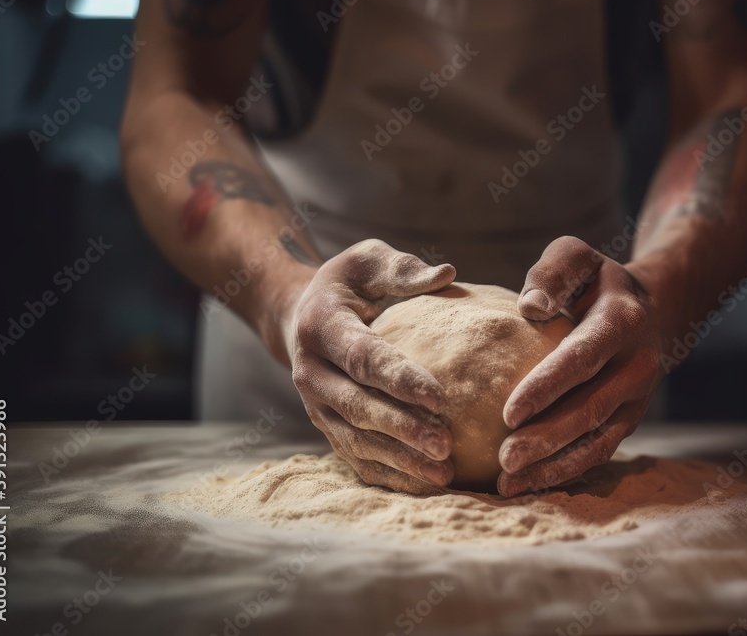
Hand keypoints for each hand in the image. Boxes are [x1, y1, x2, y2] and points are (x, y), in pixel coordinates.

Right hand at [286, 239, 456, 493]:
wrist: (300, 316)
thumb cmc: (349, 285)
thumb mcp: (367, 261)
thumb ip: (403, 269)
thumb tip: (447, 273)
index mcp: (321, 327)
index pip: (363, 358)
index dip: (400, 379)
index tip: (440, 396)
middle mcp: (310, 372)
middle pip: (358, 407)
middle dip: (402, 428)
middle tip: (446, 444)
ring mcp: (314, 405)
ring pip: (356, 440)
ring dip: (399, 459)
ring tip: (442, 471)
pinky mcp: (325, 427)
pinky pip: (355, 458)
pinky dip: (388, 475)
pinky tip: (424, 484)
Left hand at [497, 236, 664, 496]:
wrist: (655, 310)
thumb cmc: (597, 281)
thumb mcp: (577, 256)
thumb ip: (553, 272)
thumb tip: (530, 308)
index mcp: (622, 322)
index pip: (582, 359)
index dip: (547, 388)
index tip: (508, 413)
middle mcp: (638, 365)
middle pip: (590, 409)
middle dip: (547, 438)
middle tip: (504, 458)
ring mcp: (637, 399)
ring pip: (597, 440)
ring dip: (554, 465)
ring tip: (509, 483)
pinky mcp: (630, 421)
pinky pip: (600, 452)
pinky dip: (566, 471)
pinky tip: (528, 484)